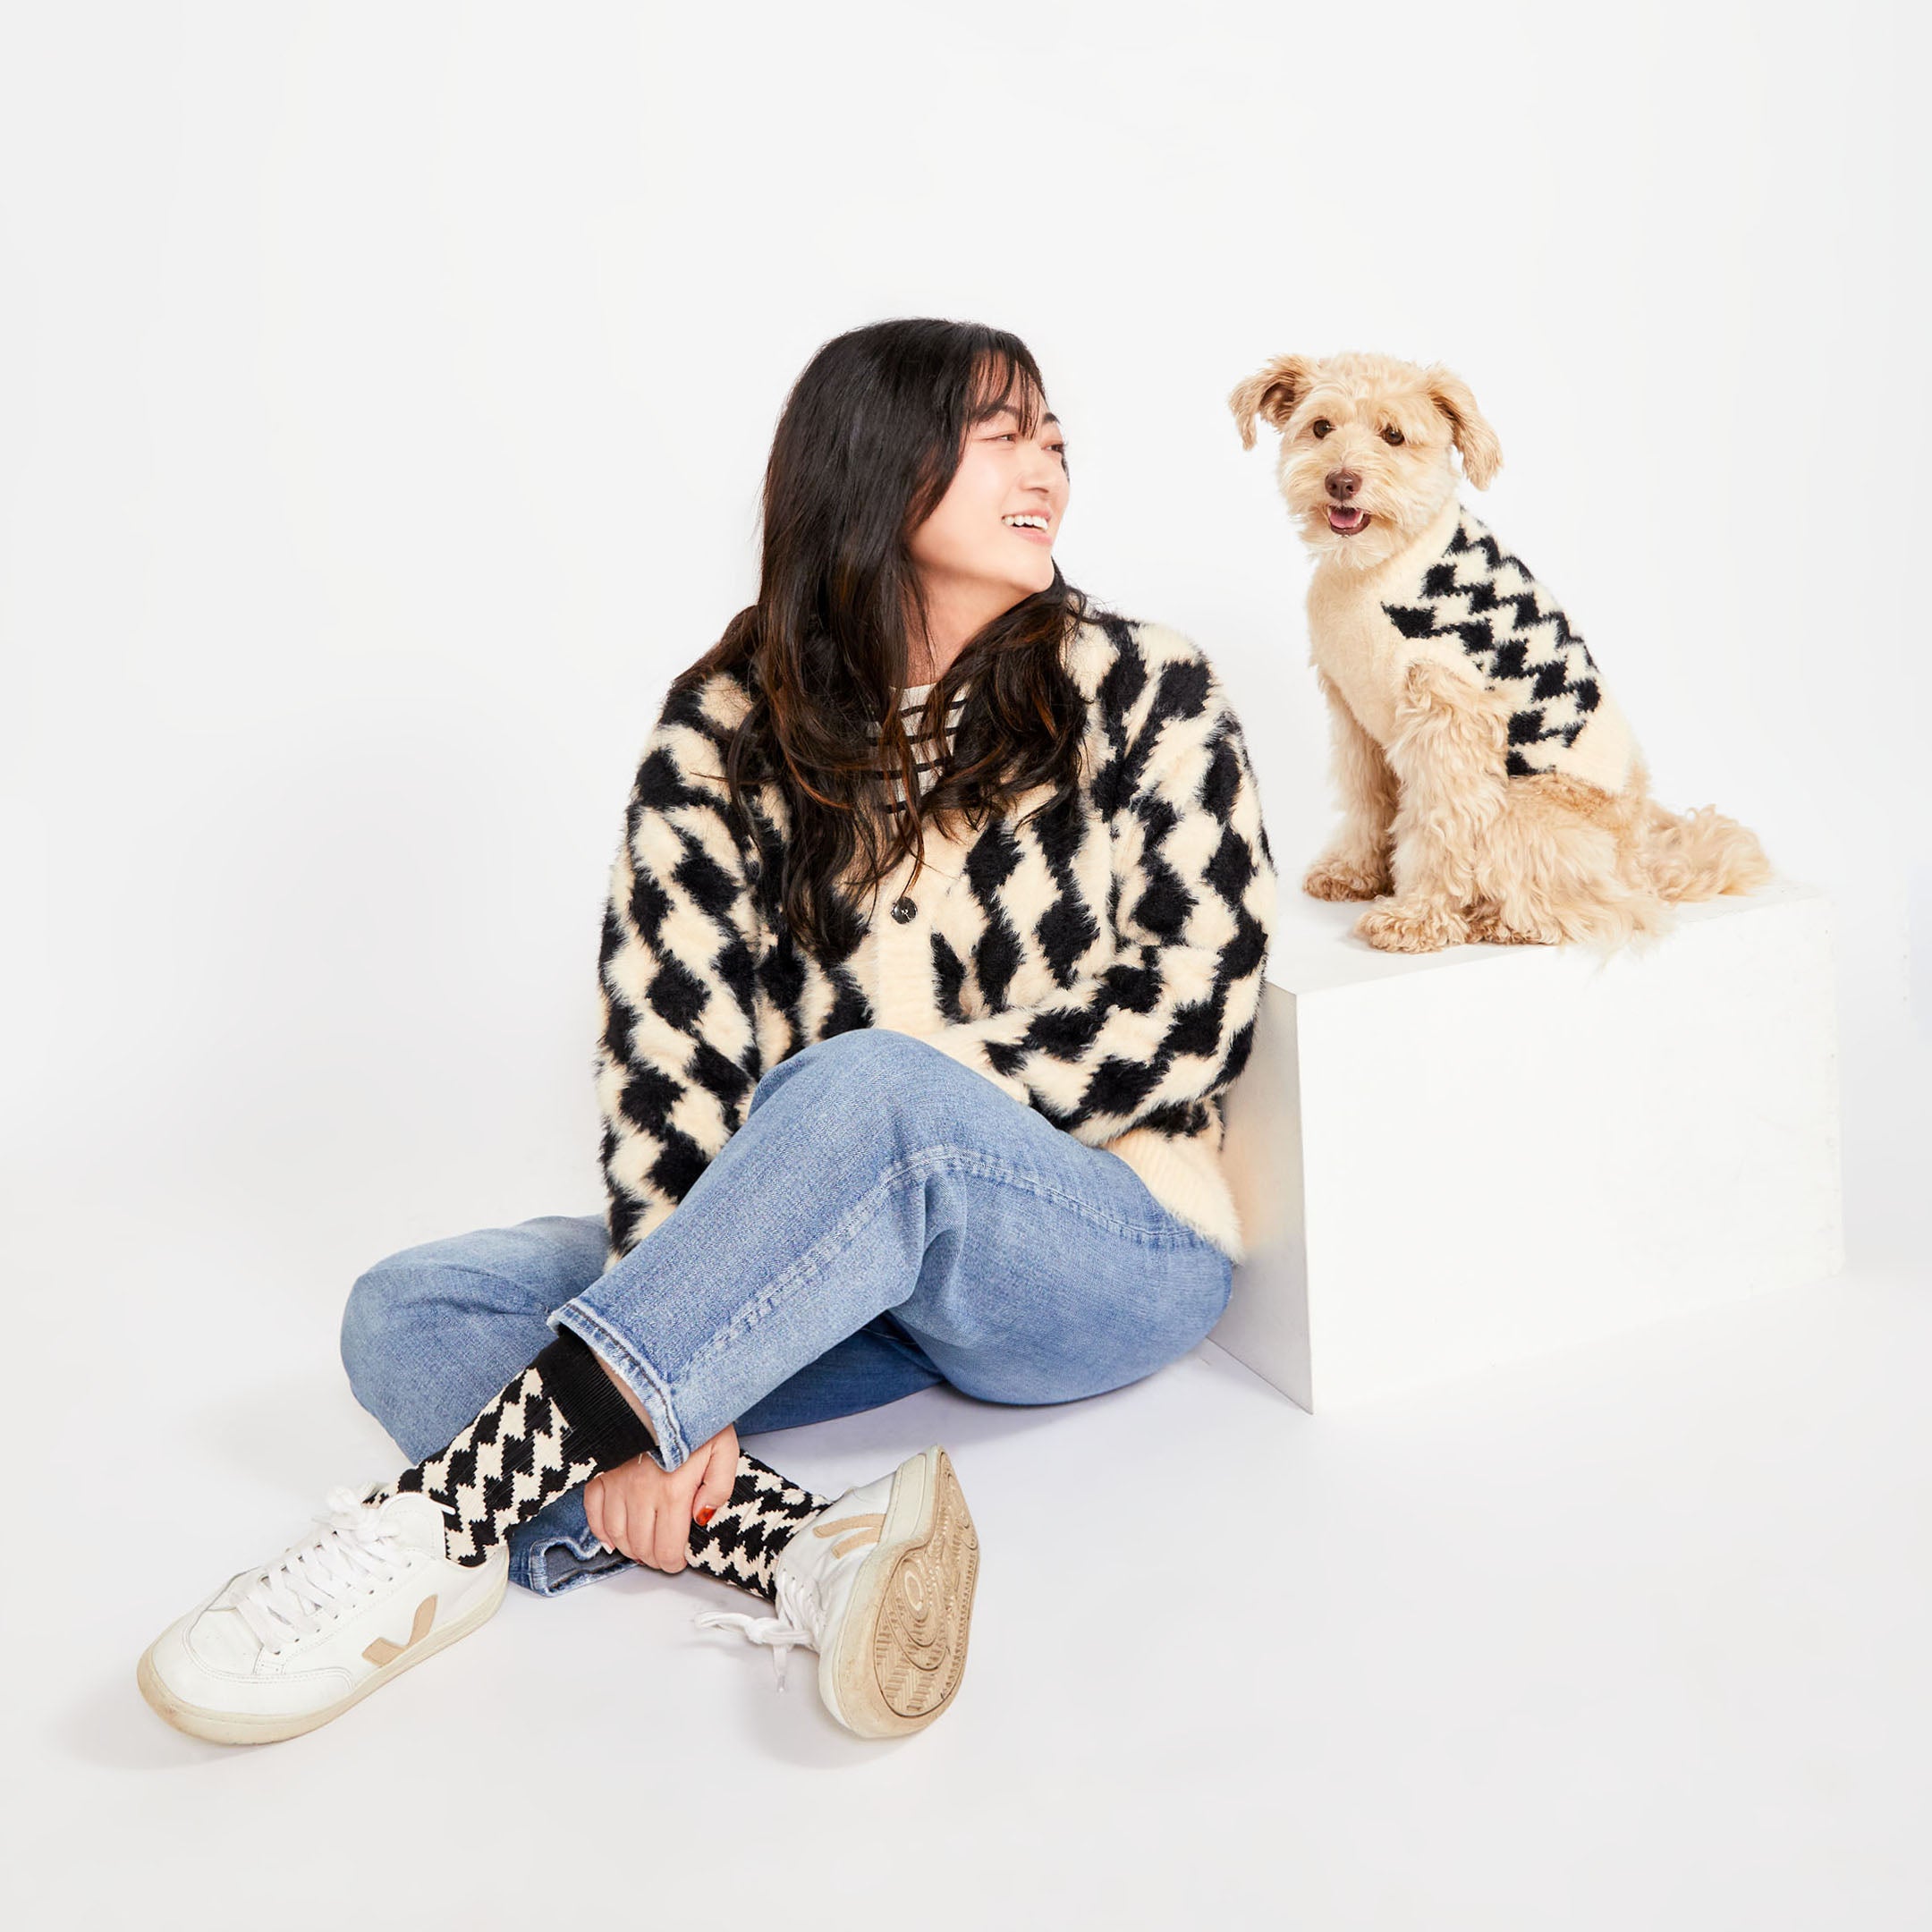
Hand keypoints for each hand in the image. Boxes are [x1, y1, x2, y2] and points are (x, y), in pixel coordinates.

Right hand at [583, 1423, 739, 1573]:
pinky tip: (615, 1535)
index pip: (666, 1550)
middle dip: (655, 1557)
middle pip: (641, 1548)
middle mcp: (639, 1494)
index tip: (679, 1558)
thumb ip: (719, 1487)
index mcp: (672, 1492)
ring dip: (631, 1548)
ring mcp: (615, 1484)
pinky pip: (593, 1514)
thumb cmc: (692, 1415)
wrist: (652, 1386)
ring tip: (645, 1543)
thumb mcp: (724, 1448)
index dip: (674, 1562)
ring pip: (616, 1537)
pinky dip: (602, 1531)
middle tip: (665, 1551)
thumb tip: (702, 1517)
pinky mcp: (599, 1473)